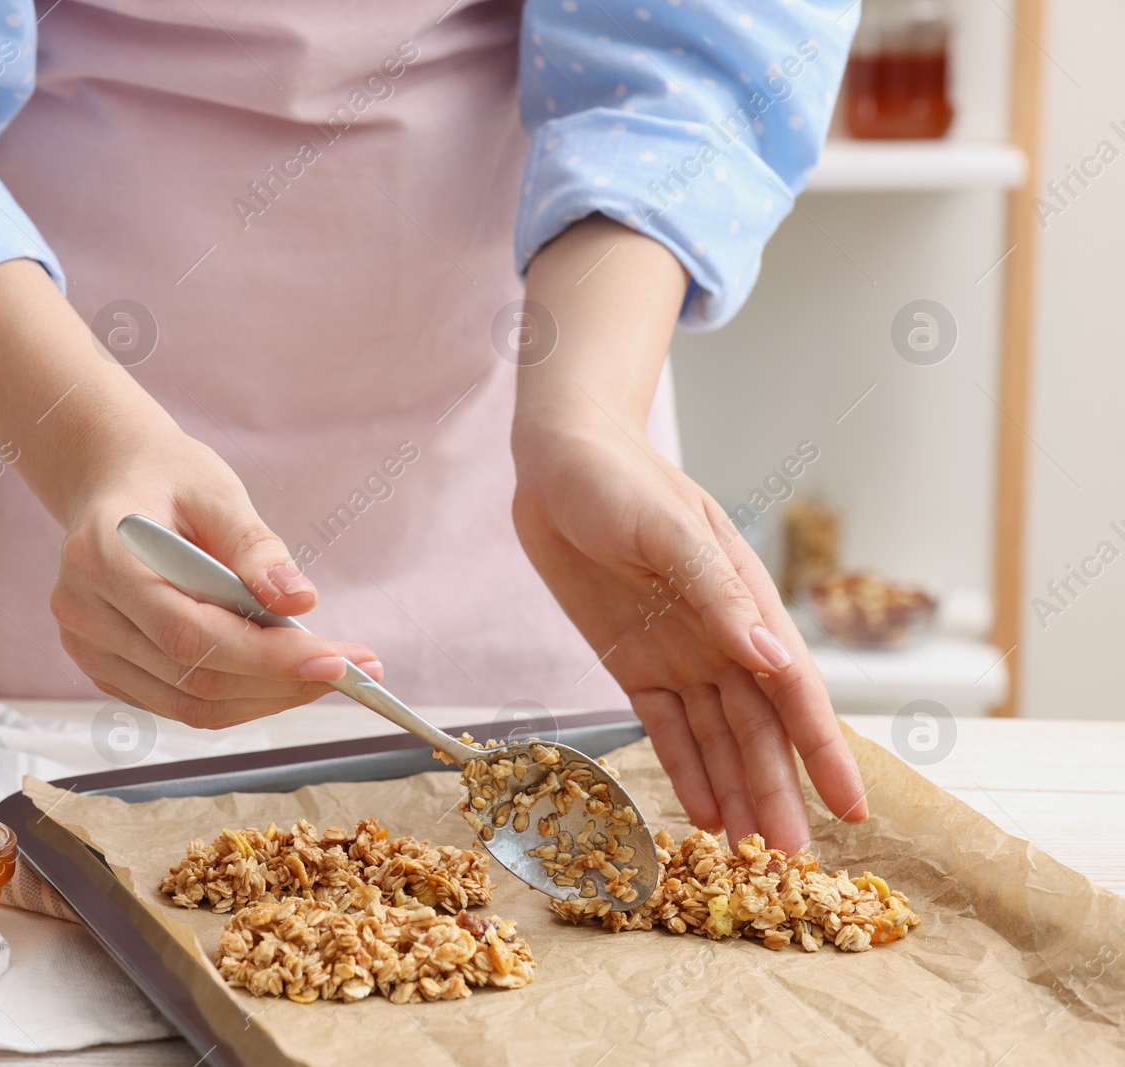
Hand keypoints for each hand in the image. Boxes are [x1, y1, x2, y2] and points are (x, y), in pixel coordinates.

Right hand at [51, 428, 383, 727]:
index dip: (266, 658)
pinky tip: (277, 674)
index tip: (335, 661)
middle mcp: (82, 611)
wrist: (114, 481)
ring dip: (265, 698)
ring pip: (187, 703)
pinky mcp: (103, 667)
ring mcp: (86, 645)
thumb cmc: (166, 479)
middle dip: (281, 681)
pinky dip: (236, 697)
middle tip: (350, 668)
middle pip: (192, 676)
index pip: (190, 633)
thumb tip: (299, 603)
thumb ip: (255, 548)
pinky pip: (176, 702)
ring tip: (323, 673)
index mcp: (102, 556)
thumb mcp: (216, 491)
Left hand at [513, 418, 864, 851]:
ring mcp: (678, 654)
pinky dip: (684, 771)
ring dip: (735, 795)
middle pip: (758, 732)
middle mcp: (722, 638)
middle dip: (778, 795)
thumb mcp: (668, 528)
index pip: (795, 691)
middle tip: (793, 864)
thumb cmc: (619, 479)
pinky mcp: (633, 662)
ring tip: (748, 856)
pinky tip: (702, 814)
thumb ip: (717, 595)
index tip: (852, 809)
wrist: (558, 460)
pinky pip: (665, 728)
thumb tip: (772, 657)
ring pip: (716, 741)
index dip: (824, 752)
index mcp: (746, 602)